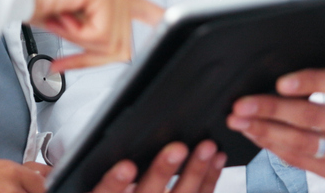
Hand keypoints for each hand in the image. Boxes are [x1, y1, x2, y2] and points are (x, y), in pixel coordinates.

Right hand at [21, 0, 162, 71]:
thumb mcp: (75, 27)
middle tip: (65, 26)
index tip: (171, 25)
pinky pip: (98, 35)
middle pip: (121, 46)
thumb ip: (98, 38)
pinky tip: (65, 11)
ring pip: (109, 43)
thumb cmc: (37, 0)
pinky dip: (75, 33)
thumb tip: (121, 55)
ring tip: (63, 15)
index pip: (147, 10)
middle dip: (89, 50)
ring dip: (78, 39)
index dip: (161, 21)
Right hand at [89, 141, 225, 192]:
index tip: (127, 166)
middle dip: (163, 171)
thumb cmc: (121, 189)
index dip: (114, 182)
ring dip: (196, 172)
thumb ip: (114, 172)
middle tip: (178, 148)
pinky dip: (210, 179)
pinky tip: (216, 158)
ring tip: (206, 147)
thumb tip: (127, 138)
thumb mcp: (108, 183)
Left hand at [225, 48, 324, 180]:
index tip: (280, 82)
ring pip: (302, 144)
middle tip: (242, 104)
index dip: (309, 82)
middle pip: (312, 117)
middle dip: (271, 110)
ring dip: (265, 132)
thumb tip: (299, 44)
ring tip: (240, 121)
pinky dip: (274, 147)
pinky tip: (257, 133)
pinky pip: (300, 160)